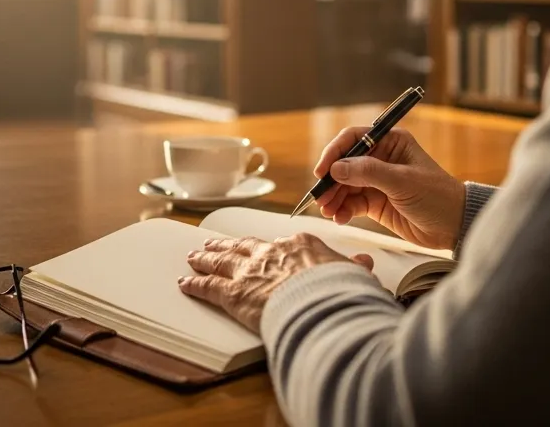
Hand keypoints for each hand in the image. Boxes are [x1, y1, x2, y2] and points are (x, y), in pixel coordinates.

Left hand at [179, 233, 373, 330]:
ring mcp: (249, 271)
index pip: (279, 244)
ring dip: (205, 258)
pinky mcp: (233, 294)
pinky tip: (185, 283)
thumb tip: (364, 262)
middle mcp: (270, 252)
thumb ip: (353, 267)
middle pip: (242, 246)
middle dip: (226, 245)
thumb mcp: (353, 275)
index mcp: (299, 245)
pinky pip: (208, 286)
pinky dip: (194, 284)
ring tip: (194, 256)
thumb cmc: (339, 292)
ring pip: (220, 260)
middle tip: (213, 243)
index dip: (265, 246)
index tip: (259, 246)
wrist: (321, 306)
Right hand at [312, 127, 465, 249]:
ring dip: (334, 197)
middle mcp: (382, 159)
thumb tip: (336, 168)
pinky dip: (342, 210)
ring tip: (328, 210)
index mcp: (391, 142)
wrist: (454, 227)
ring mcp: (377, 181)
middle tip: (320, 196)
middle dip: (331, 180)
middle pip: (345, 164)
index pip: (354, 139)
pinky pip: (352, 203)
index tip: (322, 170)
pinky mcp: (376, 203)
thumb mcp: (403, 181)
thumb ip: (368, 172)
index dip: (334, 153)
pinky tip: (339, 217)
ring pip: (345, 185)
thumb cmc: (437, 196)